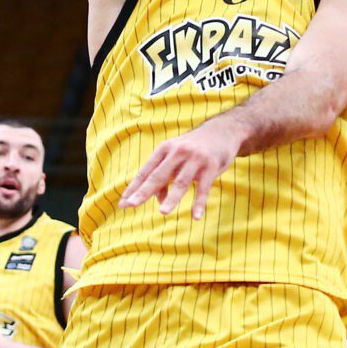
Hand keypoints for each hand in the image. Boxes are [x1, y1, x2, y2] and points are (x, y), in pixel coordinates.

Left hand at [118, 117, 242, 218]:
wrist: (223, 131)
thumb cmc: (194, 149)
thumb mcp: (176, 157)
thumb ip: (166, 177)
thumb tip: (157, 200)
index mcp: (164, 149)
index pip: (146, 172)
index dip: (134, 188)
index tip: (123, 203)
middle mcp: (178, 152)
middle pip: (159, 176)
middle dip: (144, 191)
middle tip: (132, 205)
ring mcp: (195, 159)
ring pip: (181, 182)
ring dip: (172, 198)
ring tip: (163, 212)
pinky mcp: (211, 166)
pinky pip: (204, 188)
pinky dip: (199, 203)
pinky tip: (196, 217)